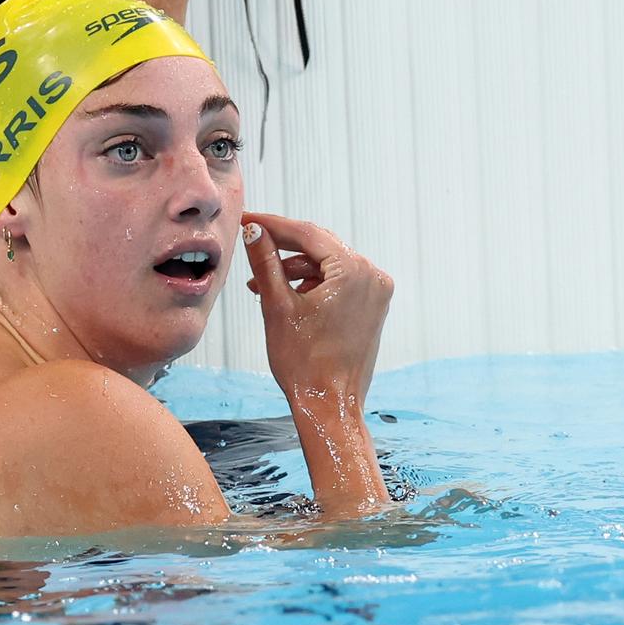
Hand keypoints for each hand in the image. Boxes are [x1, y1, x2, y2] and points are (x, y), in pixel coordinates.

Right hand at [241, 212, 392, 403]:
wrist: (328, 405)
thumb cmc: (303, 363)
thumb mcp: (277, 306)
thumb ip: (265, 262)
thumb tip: (253, 231)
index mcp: (354, 271)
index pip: (307, 234)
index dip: (273, 225)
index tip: (247, 219)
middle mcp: (373, 276)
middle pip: (320, 246)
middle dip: (283, 246)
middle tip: (250, 240)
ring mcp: (376, 292)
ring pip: (327, 265)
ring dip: (295, 269)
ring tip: (261, 284)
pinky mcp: (373, 307)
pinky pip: (338, 282)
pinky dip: (312, 284)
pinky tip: (286, 295)